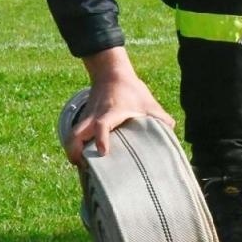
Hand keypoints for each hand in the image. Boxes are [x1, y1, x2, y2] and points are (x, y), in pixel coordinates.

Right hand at [72, 47, 175, 164]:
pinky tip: (83, 157)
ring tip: (82, 165)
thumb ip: (161, 117)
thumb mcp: (148, 103)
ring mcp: (86, 118)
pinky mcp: (83, 120)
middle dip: (75, 152)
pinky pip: (73, 134)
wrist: (111, 74)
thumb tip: (171, 131)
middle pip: (75, 135)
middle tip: (84, 166)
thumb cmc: (131, 90)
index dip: (101, 139)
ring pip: (71, 136)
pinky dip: (74, 145)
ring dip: (72, 151)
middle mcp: (94, 117)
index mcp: (110, 113)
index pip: (101, 126)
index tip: (103, 152)